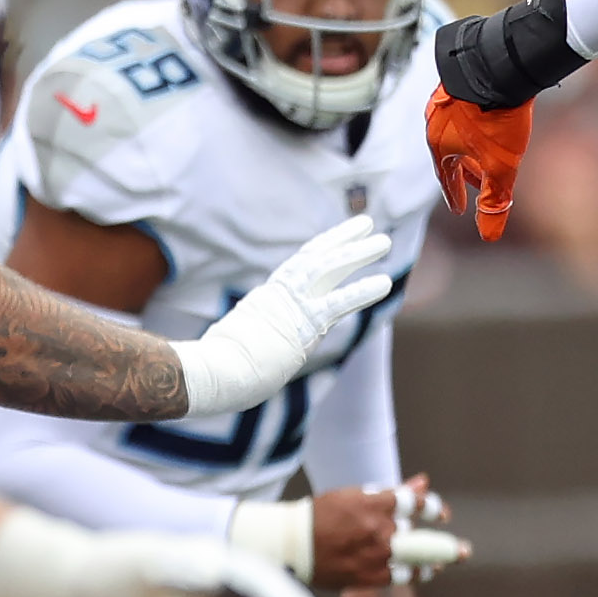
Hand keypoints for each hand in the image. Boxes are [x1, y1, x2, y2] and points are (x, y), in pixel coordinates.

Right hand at [173, 217, 393, 418]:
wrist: (212, 374)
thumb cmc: (218, 371)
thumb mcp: (237, 346)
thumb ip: (252, 342)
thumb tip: (247, 354)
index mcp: (266, 300)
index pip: (298, 268)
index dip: (320, 250)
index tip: (337, 237)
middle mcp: (280, 296)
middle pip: (316, 258)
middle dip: (343, 239)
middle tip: (368, 223)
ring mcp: (291, 306)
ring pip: (329, 269)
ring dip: (358, 254)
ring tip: (385, 241)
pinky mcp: (303, 323)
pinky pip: (339, 302)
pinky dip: (362, 291)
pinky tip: (385, 282)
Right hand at [312, 476, 464, 587]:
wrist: (292, 543)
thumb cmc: (323, 514)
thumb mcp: (357, 495)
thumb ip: (395, 491)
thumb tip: (424, 482)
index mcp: (375, 503)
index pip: (415, 503)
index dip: (433, 508)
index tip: (441, 514)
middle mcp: (380, 529)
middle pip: (424, 539)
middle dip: (448, 547)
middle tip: (465, 551)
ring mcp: (376, 554)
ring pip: (416, 560)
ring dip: (435, 562)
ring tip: (445, 562)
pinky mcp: (370, 575)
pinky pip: (403, 576)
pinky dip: (416, 573)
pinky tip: (425, 571)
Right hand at [426, 87, 531, 241]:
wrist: (501, 64)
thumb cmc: (496, 119)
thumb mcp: (500, 168)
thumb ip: (494, 202)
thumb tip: (488, 236)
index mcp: (438, 143)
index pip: (444, 178)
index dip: (454, 195)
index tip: (460, 209)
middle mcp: (436, 119)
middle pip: (450, 154)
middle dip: (465, 172)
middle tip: (479, 185)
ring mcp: (447, 96)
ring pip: (458, 132)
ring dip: (471, 149)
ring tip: (488, 155)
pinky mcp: (462, 79)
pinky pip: (466, 111)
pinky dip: (475, 126)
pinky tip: (490, 123)